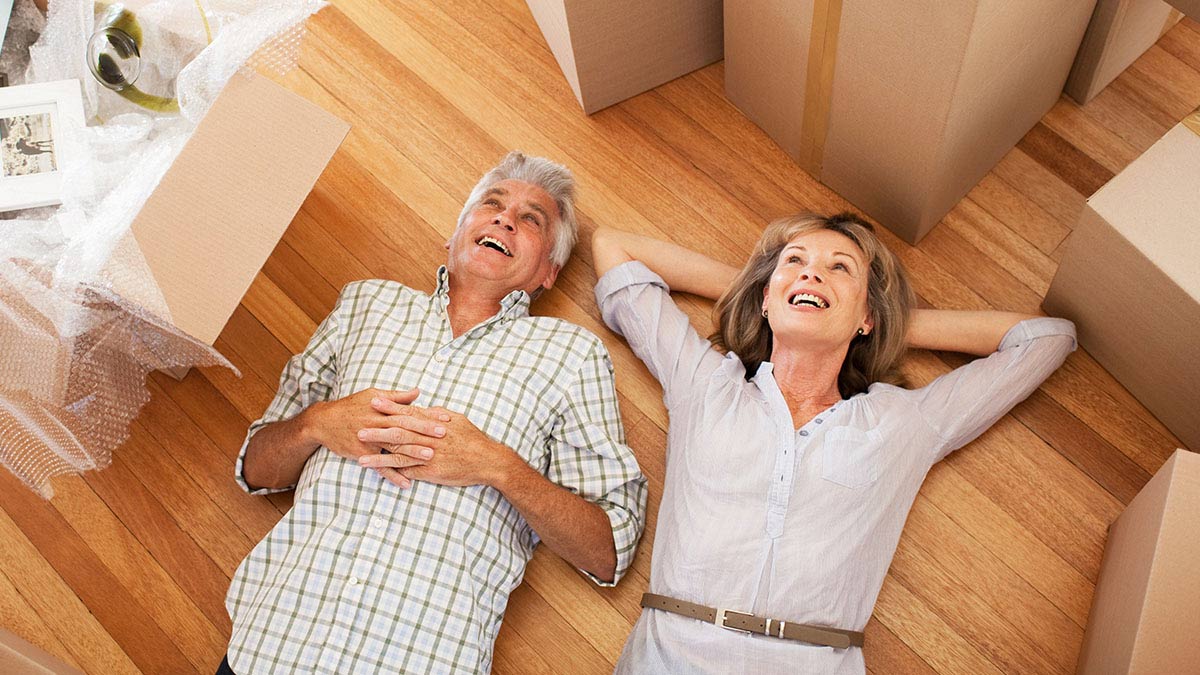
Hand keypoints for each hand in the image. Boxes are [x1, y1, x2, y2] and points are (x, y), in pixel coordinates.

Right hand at [306, 387, 441, 485]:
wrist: (324, 422)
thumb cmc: (351, 406)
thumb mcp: (373, 395)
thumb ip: (397, 396)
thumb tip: (418, 391)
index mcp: (383, 409)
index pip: (410, 412)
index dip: (428, 416)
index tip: (446, 419)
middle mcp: (377, 423)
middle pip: (405, 427)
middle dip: (424, 431)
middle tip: (444, 436)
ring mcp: (370, 439)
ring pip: (394, 446)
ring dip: (412, 453)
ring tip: (430, 458)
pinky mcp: (362, 454)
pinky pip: (380, 467)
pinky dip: (393, 475)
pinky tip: (407, 483)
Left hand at [357, 398, 522, 489]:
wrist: (488, 461)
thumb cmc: (473, 439)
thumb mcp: (457, 419)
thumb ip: (438, 413)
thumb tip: (423, 406)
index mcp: (434, 423)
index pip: (407, 412)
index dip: (390, 407)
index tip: (374, 401)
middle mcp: (428, 438)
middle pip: (398, 431)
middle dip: (377, 428)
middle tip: (357, 426)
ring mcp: (428, 455)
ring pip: (398, 452)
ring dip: (377, 452)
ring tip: (359, 452)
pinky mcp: (429, 471)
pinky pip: (406, 470)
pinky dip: (389, 470)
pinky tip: (375, 470)